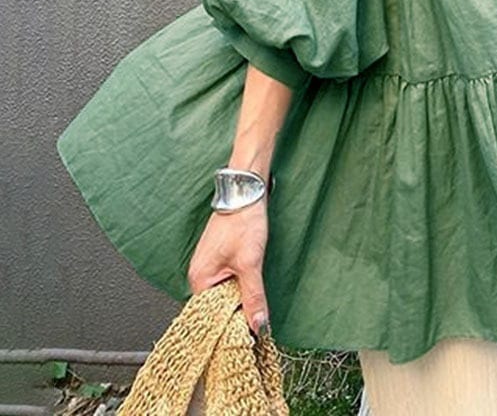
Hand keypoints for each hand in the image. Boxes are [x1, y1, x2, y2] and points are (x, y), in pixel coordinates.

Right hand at [187, 200, 269, 335]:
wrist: (246, 192)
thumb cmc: (243, 222)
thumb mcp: (251, 263)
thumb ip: (253, 296)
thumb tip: (258, 326)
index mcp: (199, 280)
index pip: (210, 318)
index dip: (228, 329)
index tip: (245, 342)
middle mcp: (200, 276)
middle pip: (217, 308)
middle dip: (235, 318)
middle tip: (255, 332)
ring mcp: (210, 268)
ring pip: (224, 296)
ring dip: (239, 304)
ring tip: (255, 319)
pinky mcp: (221, 261)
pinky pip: (228, 285)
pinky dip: (239, 291)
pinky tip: (252, 297)